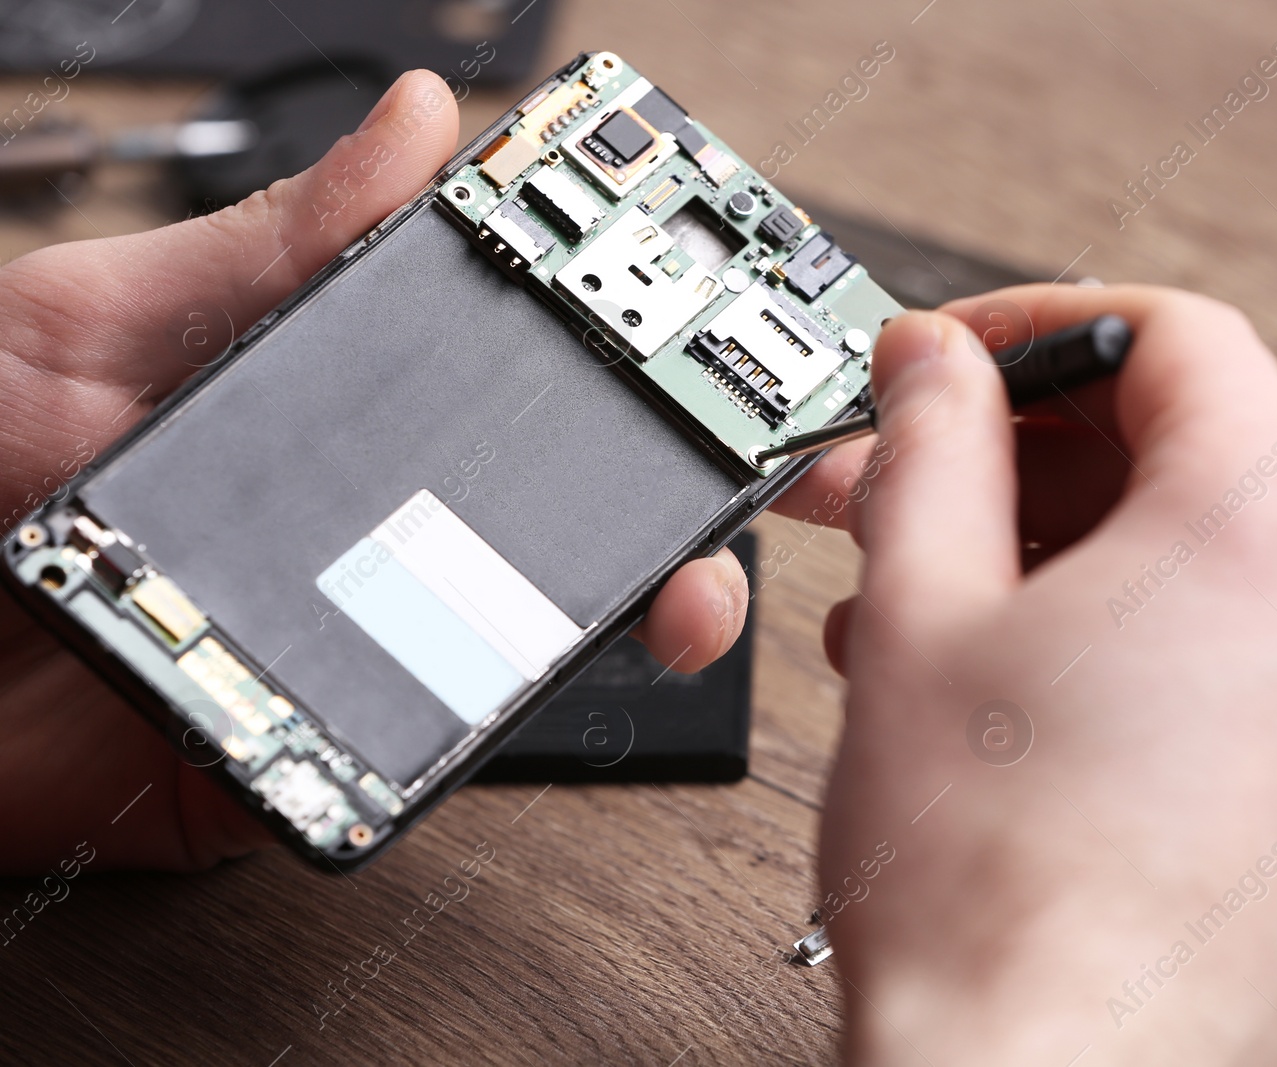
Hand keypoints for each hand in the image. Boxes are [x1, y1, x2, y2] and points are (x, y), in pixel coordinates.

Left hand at [0, 71, 855, 872]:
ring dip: (661, 599)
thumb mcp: (106, 315)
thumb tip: (422, 127)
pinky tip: (600, 655)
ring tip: (702, 586)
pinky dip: (547, 698)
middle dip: (703, 478)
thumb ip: (278, 246)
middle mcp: (376, 506)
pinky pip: (468, 725)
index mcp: (340, 395)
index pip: (521, 358)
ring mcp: (372, 620)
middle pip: (575, 494)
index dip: (635, 336)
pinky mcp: (344, 733)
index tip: (730, 310)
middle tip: (790, 454)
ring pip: (555, 615)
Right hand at [817, 285, 1276, 1063]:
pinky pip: (1261, 669)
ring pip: (1224, 568)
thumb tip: (936, 365)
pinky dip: (1152, 650)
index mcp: (1271, 530)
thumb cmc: (989, 890)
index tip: (968, 358)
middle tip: (930, 491)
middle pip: (1201, 451)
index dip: (1043, 327)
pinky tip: (1034, 696)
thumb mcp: (920, 610)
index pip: (1171, 338)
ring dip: (1080, 561)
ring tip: (953, 611)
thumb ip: (933, 443)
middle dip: (1041, 462)